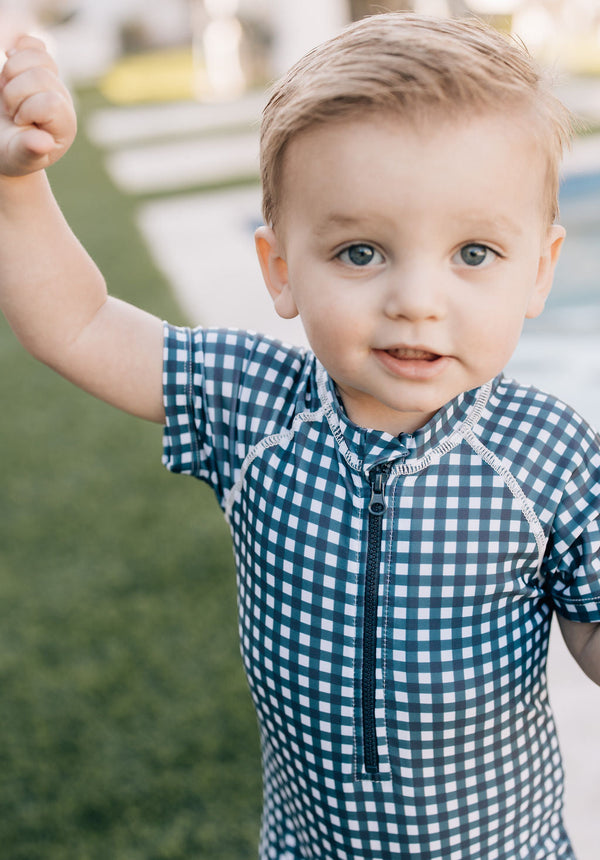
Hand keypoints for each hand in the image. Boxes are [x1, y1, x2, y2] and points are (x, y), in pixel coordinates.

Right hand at [0, 35, 75, 176]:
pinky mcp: (37, 66)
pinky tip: (9, 68)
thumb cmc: (13, 153)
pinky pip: (33, 43)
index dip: (26, 110)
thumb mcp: (18, 158)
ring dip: (11, 71)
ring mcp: (51, 80)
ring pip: (36, 55)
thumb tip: (43, 143)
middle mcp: (63, 99)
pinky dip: (18, 49)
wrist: (5, 142)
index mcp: (64, 124)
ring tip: (8, 93)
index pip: (50, 103)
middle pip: (40, 77)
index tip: (19, 123)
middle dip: (15, 92)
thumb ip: (30, 151)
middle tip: (11, 110)